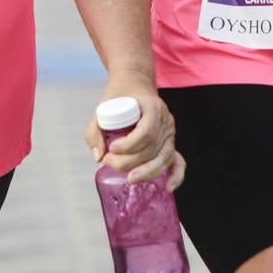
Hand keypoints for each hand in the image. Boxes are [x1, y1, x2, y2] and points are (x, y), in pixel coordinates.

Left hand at [84, 77, 185, 191]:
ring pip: (163, 158)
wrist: (135, 84)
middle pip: (152, 148)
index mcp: (152, 107)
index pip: (146, 132)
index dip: (129, 145)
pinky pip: (177, 161)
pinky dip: (176, 176)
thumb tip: (98, 156)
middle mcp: (165, 120)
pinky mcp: (169, 143)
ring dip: (146, 172)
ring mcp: (170, 133)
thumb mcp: (102, 107)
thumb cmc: (119, 97)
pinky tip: (167, 187)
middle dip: (130, 161)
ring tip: (129, 179)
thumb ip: (94, 131)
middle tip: (108, 162)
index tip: (111, 148)